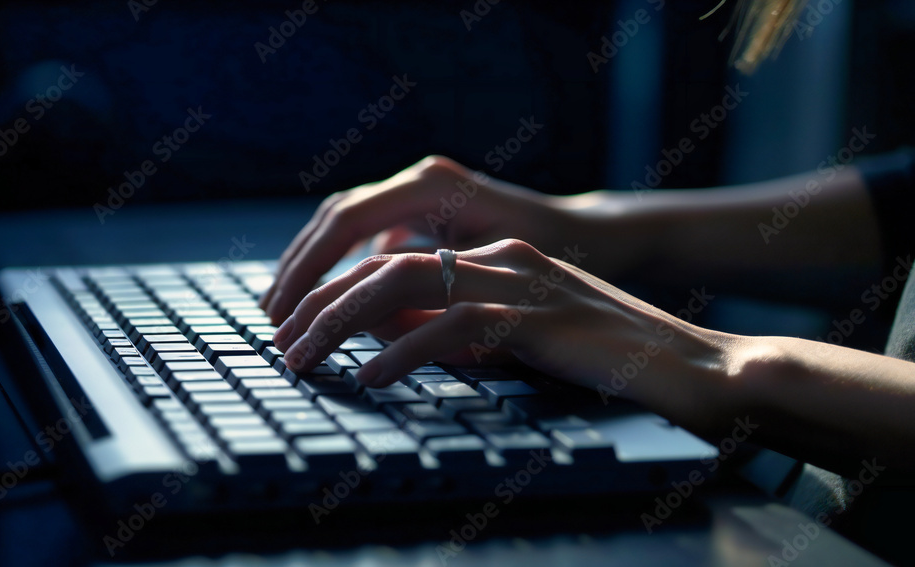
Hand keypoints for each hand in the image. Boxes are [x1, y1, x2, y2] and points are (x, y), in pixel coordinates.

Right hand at [260, 155, 581, 324]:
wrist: (593, 233)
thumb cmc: (555, 255)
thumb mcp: (493, 275)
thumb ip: (431, 292)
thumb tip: (368, 322)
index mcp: (433, 186)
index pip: (347, 220)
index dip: (310, 266)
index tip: (286, 308)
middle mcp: (421, 179)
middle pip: (335, 216)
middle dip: (299, 266)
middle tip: (272, 313)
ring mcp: (421, 191)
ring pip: (345, 221)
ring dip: (311, 263)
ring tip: (282, 305)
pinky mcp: (423, 210)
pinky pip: (367, 231)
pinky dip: (339, 261)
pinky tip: (325, 294)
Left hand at [272, 239, 725, 408]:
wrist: (699, 370)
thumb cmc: (612, 364)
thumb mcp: (523, 343)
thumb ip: (463, 334)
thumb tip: (388, 342)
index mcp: (501, 261)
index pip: (400, 259)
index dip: (341, 289)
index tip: (300, 324)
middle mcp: (505, 260)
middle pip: (388, 263)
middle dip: (323, 301)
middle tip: (280, 341)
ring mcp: (523, 283)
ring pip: (405, 283)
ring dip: (342, 321)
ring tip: (303, 358)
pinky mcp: (538, 318)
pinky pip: (452, 325)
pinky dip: (403, 351)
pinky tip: (373, 377)